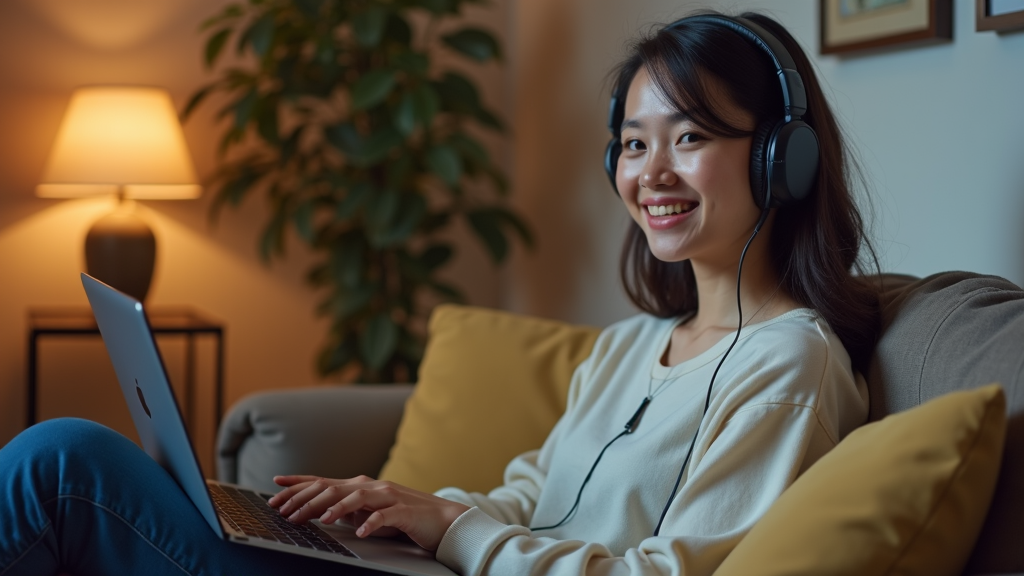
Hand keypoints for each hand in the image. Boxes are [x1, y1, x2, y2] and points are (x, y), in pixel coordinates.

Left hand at [267, 475, 469, 551]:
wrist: (443, 519)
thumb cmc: (406, 517)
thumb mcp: (370, 512)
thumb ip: (350, 509)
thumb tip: (324, 511)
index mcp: (361, 487)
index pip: (324, 481)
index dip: (299, 482)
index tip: (275, 483)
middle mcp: (372, 487)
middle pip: (334, 488)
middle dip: (307, 498)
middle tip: (285, 511)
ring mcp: (388, 496)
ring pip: (356, 497)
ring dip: (336, 508)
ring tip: (319, 520)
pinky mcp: (404, 511)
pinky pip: (385, 515)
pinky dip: (371, 522)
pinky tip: (361, 531)